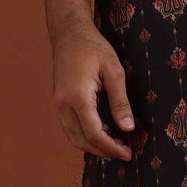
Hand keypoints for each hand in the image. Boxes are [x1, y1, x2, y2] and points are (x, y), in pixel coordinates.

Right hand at [51, 23, 136, 159]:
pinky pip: (69, 127)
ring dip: (93, 146)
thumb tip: (128, 128)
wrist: (69, 33)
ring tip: (115, 145)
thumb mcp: (114, 71)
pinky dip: (84, 136)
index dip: (111, 147)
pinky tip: (101, 133)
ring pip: (73, 137)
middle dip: (103, 151)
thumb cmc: (93, 47)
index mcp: (77, 97)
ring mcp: (58, 104)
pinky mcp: (58, 102)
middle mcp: (63, 104)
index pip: (94, 133)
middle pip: (81, 140)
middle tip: (125, 152)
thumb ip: (120, 101)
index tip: (128, 153)